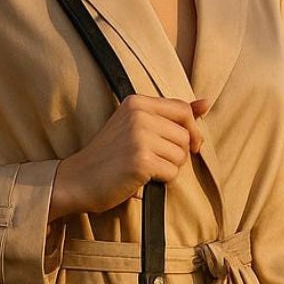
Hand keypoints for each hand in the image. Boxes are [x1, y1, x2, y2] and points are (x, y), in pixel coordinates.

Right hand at [50, 94, 208, 219]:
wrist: (76, 180)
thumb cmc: (108, 157)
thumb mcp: (136, 127)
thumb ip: (170, 114)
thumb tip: (207, 102)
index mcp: (137, 102)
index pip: (182, 110)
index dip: (193, 130)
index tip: (190, 145)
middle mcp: (139, 115)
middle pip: (185, 135)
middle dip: (178, 154)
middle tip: (156, 163)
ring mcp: (139, 137)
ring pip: (181, 155)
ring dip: (169, 168)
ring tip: (146, 170)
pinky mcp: (141, 161)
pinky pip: (171, 173)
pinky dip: (162, 181)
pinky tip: (142, 180)